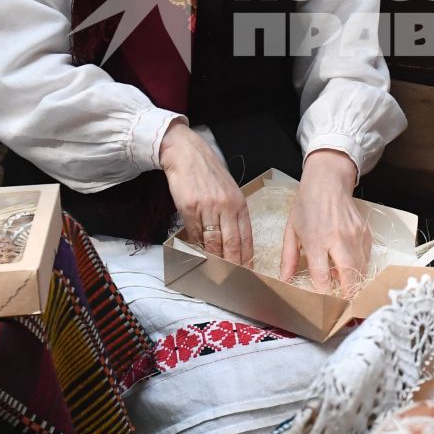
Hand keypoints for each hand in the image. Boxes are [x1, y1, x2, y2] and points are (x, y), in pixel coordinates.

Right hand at [162, 124, 252, 264]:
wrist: (186, 154)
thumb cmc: (208, 173)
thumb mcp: (228, 191)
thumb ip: (232, 213)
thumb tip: (233, 240)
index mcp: (239, 203)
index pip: (246, 237)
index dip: (247, 257)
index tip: (248, 271)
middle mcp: (226, 206)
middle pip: (232, 243)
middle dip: (233, 264)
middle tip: (233, 279)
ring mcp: (207, 208)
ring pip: (213, 242)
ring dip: (214, 259)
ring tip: (216, 272)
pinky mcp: (189, 208)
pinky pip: (195, 233)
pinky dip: (198, 245)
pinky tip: (199, 253)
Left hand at [281, 149, 369, 295]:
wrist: (328, 182)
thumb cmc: (307, 205)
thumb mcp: (291, 231)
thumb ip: (288, 259)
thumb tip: (285, 281)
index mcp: (316, 240)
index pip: (322, 275)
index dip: (323, 294)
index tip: (323, 306)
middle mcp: (337, 239)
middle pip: (348, 275)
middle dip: (347, 294)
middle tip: (343, 307)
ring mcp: (354, 236)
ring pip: (361, 268)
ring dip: (354, 282)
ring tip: (346, 290)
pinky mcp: (365, 233)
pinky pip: (366, 257)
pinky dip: (360, 267)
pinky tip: (350, 269)